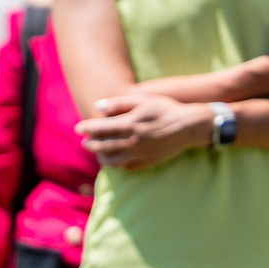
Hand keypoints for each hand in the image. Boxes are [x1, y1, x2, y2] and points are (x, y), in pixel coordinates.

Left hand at [78, 91, 210, 168]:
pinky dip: (117, 164)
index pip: (99, 129)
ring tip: (98, 151)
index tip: (78, 128)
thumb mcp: (143, 100)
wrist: (190, 126)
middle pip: (102, 146)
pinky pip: (127, 167)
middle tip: (85, 141)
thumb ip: (119, 103)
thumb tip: (97, 107)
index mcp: (129, 124)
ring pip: (112, 161)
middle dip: (90, 144)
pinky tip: (115, 158)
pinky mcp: (148, 162)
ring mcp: (140, 154)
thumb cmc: (166, 109)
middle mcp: (132, 142)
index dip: (86, 129)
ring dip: (101, 157)